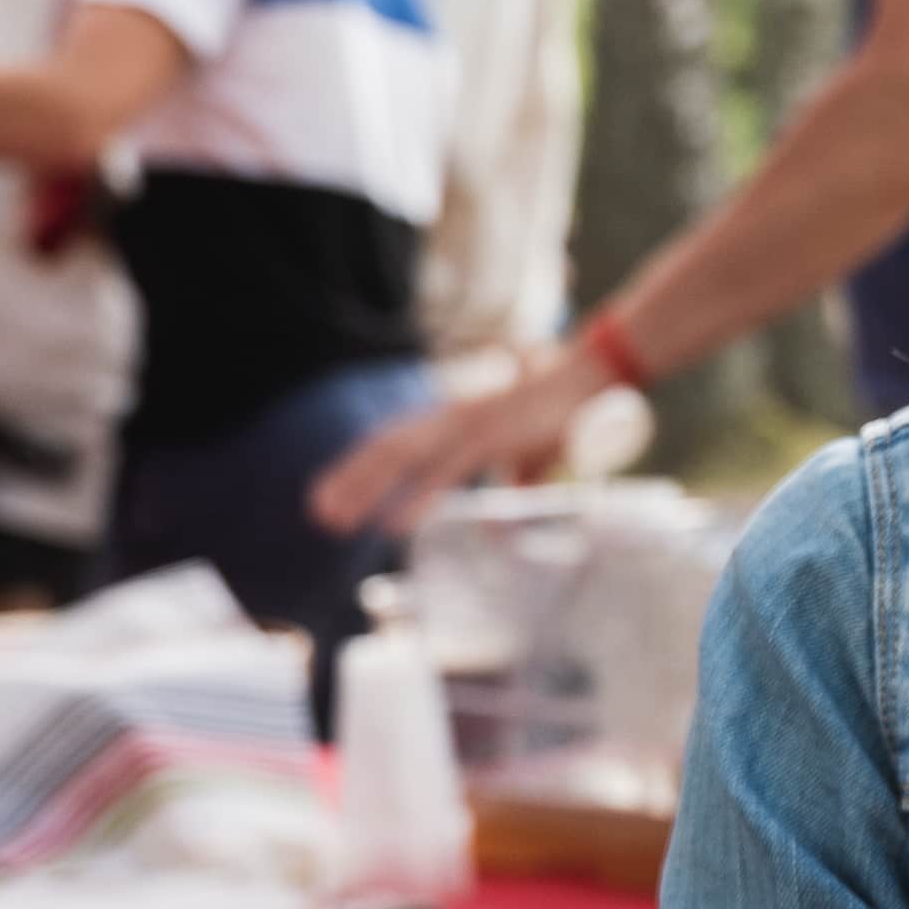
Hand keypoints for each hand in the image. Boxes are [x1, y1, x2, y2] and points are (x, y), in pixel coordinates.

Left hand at [306, 346, 597, 537]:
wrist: (591, 378)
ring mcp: (466, 426)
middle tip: (317, 513)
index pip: (391, 440)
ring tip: (336, 520)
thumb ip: (508, 488)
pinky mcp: (489, 439)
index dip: (358, 465)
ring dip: (364, 491)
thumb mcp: (530, 459)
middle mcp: (449, 417)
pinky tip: (393, 524)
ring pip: (400, 459)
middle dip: (348, 480)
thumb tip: (496, 531)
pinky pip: (442, 474)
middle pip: (384, 449)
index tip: (329, 492)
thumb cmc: (561, 413)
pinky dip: (414, 500)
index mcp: (452, 418)